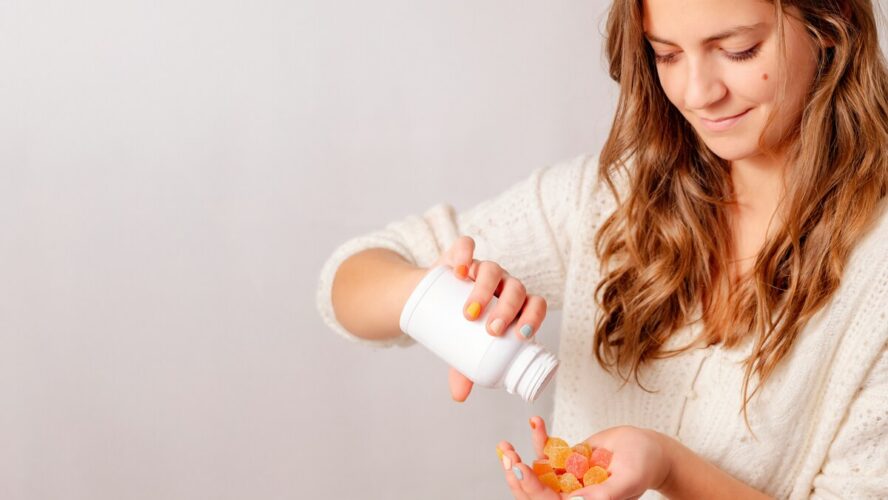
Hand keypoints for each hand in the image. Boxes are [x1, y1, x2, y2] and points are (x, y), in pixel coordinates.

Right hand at [432, 236, 547, 402]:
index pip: (536, 306)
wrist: (428, 299)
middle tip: (492, 330)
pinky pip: (466, 247)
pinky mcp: (459, 255)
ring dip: (486, 289)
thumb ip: (464, 368)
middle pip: (517, 289)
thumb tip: (459, 396)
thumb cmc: (456, 326)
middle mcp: (502, 284)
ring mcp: (481, 268)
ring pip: (493, 270)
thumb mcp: (462, 348)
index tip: (520, 336)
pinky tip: (459, 270)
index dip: (534, 318)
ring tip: (471, 312)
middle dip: (509, 309)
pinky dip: (464, 255)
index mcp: (515, 305)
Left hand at [497, 417, 671, 499]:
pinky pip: (548, 454)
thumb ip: (603, 495)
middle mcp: (572, 496)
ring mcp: (567, 480)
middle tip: (506, 455)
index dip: (531, 488)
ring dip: (518, 460)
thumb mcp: (627, 480)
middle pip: (535, 492)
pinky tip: (535, 423)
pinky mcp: (567, 463)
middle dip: (517, 475)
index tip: (518, 468)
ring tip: (506, 446)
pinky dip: (539, 439)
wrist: (651, 448)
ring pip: (536, 474)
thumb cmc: (645, 466)